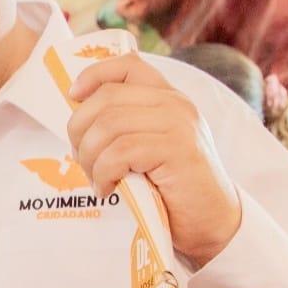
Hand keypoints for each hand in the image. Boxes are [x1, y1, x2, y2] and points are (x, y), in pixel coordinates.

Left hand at [67, 53, 240, 266]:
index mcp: (168, 98)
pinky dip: (104, 173)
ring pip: (108, 126)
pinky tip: (107, 189)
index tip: (73, 96)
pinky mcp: (176, 150)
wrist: (213, 223)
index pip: (128, 64)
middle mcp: (175, 104)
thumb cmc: (173, 191)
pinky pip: (120, 152)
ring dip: (90, 157)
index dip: (94, 75)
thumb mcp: (148, 150)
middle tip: (82, 161)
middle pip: (106, 98)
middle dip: (80, 131)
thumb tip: (78, 121)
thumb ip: (126, 128)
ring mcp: (178, 124)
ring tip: (97, 179)